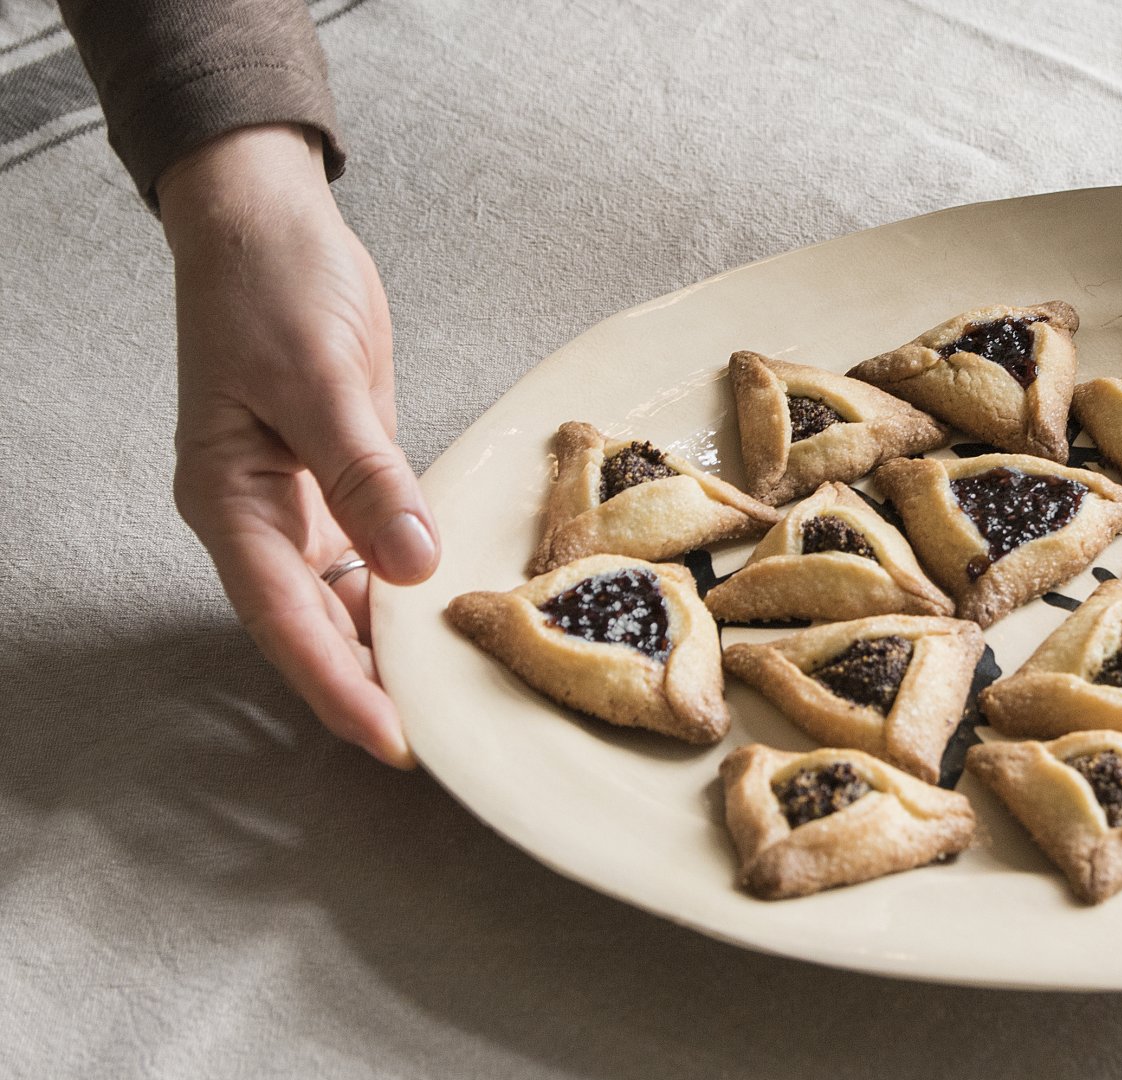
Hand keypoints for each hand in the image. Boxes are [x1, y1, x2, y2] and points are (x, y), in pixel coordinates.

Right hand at [159, 124, 435, 767]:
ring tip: (455, 696)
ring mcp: (296, 501)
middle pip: (312, 625)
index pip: (285, 619)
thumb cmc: (271, 289)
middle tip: (441, 738)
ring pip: (342, 598)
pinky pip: (371, 554)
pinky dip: (405, 588)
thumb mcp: (318, 379)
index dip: (338, 685)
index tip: (392, 739)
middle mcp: (256, 516)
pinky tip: (449, 615)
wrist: (267, 226)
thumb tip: (410, 564)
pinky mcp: (339, 479)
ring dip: (390, 644)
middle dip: (369, 685)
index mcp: (227, 499)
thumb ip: (364, 475)